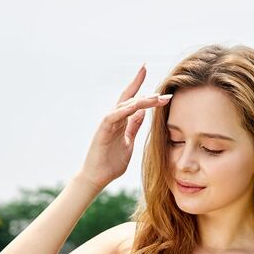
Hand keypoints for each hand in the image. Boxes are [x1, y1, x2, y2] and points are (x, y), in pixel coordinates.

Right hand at [78, 64, 170, 187]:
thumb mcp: (129, 141)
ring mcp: (107, 123)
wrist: (97, 177)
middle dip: (140, 86)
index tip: (152, 77)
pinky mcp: (102, 131)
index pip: (132, 100)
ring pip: (124, 106)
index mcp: (121, 121)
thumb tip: (142, 112)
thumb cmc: (111, 162)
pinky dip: (123, 110)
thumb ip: (134, 126)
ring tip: (155, 97)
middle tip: (156, 81)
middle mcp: (114, 118)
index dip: (140, 87)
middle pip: (128, 97)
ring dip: (140, 100)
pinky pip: (113, 117)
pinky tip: (134, 106)